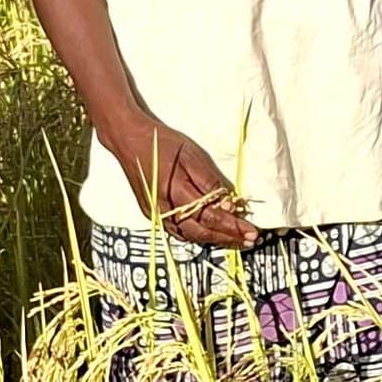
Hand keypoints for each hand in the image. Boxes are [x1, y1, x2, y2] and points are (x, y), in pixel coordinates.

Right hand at [129, 128, 255, 250]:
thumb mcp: (192, 155)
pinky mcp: (153, 214)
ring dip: (214, 240)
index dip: (233, 227)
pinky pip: (179, 232)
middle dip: (228, 238)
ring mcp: (157, 215)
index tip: (252, 232)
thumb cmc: (162, 143)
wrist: (129, 140)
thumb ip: (210, 182)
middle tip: (249, 241)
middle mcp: (165, 211)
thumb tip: (229, 204)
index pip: (211, 218)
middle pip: (202, 233)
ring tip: (235, 240)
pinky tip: (210, 234)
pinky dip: (197, 235)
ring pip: (191, 236)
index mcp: (176, 194)